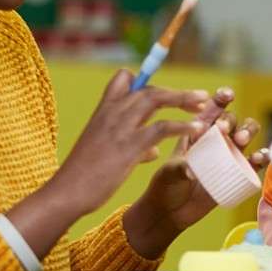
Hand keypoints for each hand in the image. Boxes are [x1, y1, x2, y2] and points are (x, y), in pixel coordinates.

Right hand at [6, 70, 208, 258]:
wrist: (67, 192)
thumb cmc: (85, 176)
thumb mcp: (105, 152)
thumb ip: (131, 145)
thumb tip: (152, 151)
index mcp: (104, 111)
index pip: (124, 78)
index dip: (145, 80)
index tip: (166, 89)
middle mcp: (112, 113)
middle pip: (149, 89)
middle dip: (177, 92)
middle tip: (200, 97)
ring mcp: (120, 128)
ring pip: (156, 99)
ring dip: (183, 99)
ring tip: (204, 105)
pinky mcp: (129, 146)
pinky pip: (161, 128)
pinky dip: (182, 126)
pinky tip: (197, 130)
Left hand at [126, 88, 261, 257]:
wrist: (170, 212)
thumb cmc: (166, 186)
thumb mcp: (168, 173)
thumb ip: (179, 167)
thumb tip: (193, 170)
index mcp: (198, 131)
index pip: (212, 109)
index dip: (222, 98)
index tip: (227, 95)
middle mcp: (216, 140)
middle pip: (233, 120)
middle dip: (232, 120)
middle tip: (225, 130)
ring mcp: (229, 156)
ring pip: (246, 135)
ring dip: (248, 132)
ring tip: (241, 139)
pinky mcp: (238, 174)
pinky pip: (255, 162)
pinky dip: (261, 157)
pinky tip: (260, 157)